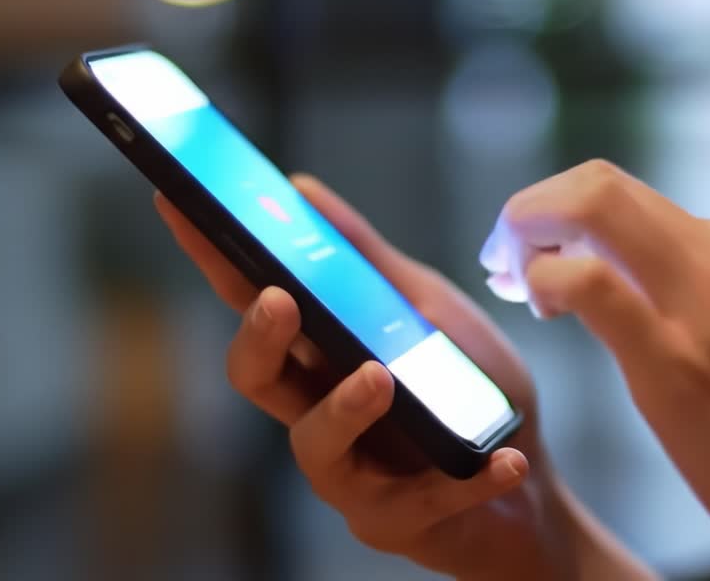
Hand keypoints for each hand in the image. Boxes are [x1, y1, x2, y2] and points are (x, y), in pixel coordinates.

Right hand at [155, 174, 652, 580]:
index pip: (252, 299)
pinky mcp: (395, 520)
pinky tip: (506, 461)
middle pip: (256, 376)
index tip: (178, 201)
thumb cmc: (468, 392)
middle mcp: (319, 409)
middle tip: (279, 299)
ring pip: (315, 445)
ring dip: (344, 408)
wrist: (531, 487)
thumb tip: (301, 189)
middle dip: (258, 339)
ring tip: (380, 379)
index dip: (211, 256)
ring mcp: (351, 472)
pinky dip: (467, 479)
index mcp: (321, 352)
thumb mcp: (427, 310)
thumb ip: (369, 262)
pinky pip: (421, 501)